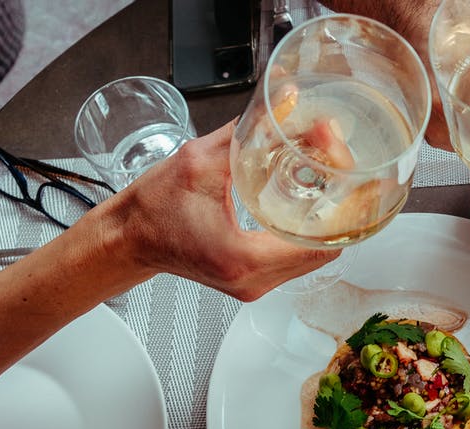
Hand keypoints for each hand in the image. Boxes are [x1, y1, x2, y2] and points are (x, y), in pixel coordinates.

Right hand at [108, 122, 338, 301]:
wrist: (128, 239)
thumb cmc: (153, 208)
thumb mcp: (199, 160)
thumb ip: (247, 131)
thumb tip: (285, 101)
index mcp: (244, 258)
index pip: (322, 241)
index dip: (341, 202)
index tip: (336, 166)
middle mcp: (254, 280)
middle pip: (327, 249)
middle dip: (338, 205)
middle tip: (332, 163)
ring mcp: (256, 286)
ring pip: (316, 256)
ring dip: (325, 219)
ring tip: (322, 178)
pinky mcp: (253, 280)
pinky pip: (297, 259)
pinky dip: (307, 232)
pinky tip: (304, 202)